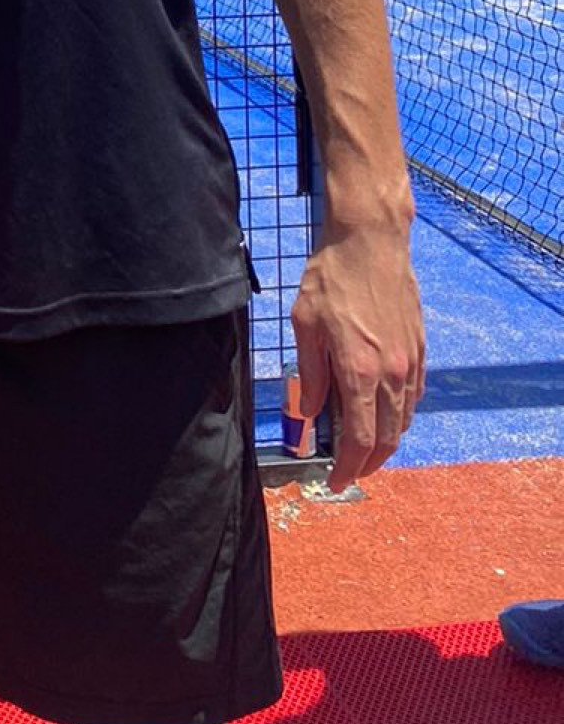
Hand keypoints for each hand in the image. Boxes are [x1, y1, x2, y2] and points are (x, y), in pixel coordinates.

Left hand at [291, 223, 425, 489]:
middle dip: (367, 464)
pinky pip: (413, 397)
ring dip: (386, 444)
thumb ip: (310, 373)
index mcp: (358, 370)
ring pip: (404, 421)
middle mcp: (391, 373)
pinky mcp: (419, 349)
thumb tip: (310, 413)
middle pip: (386, 439)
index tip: (335, 482)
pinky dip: (400, 417)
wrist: (371, 240)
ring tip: (364, 450)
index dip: (347, 468)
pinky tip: (385, 416)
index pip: (358, 439)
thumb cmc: (331, 277)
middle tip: (349, 473)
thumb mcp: (304, 323)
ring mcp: (409, 362)